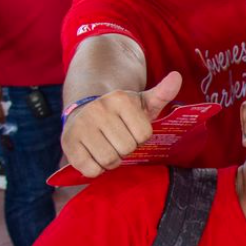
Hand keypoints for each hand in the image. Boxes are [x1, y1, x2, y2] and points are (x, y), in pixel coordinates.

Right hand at [60, 72, 182, 177]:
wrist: (84, 113)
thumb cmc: (120, 113)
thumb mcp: (142, 102)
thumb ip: (163, 93)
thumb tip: (177, 77)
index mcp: (120, 98)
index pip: (144, 134)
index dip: (141, 138)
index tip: (132, 130)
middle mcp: (98, 109)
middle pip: (127, 148)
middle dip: (127, 150)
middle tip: (119, 141)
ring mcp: (81, 126)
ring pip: (109, 160)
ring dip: (113, 161)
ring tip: (109, 149)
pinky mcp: (68, 143)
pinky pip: (91, 169)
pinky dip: (97, 169)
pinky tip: (95, 157)